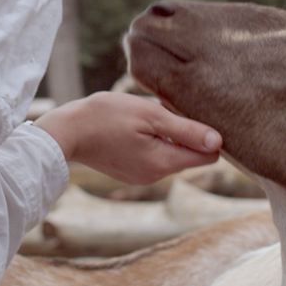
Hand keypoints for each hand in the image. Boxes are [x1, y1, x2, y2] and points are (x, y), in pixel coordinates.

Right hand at [33, 90, 221, 184]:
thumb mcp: (150, 115)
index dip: (208, 134)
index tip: (194, 113)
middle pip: (190, 155)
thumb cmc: (107, 117)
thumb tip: (219, 142)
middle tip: (166, 108)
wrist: (65, 132)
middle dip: (186, 133)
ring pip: (171, 154)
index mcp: (164, 163)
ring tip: (146, 115)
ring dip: (167, 135)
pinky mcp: (130, 172)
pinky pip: (154, 156)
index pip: (208, 156)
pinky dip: (152, 140)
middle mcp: (156, 176)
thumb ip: (186, 130)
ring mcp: (141, 176)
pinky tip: (134, 125)